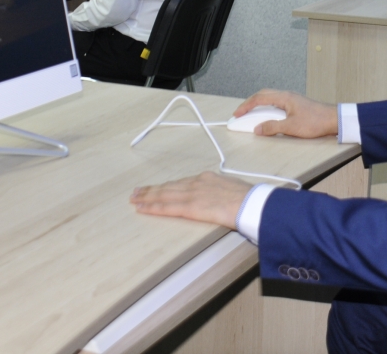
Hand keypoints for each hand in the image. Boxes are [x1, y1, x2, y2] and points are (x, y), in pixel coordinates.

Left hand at [131, 171, 250, 228]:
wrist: (251, 203)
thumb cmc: (248, 198)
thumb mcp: (232, 189)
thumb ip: (219, 192)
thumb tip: (218, 198)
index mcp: (206, 178)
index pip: (180, 183)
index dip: (166, 186)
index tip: (156, 187)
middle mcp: (196, 183)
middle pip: (168, 187)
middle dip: (151, 190)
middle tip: (136, 192)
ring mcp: (192, 194)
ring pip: (164, 195)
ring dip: (147, 197)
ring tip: (135, 199)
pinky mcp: (191, 207)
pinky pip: (167, 207)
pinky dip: (153, 207)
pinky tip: (142, 208)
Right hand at [233, 89, 337, 137]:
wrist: (334, 120)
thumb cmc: (315, 122)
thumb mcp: (291, 127)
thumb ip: (273, 127)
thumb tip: (258, 129)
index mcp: (284, 97)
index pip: (259, 98)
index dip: (245, 106)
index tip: (237, 114)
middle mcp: (286, 95)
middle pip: (263, 95)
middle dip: (249, 104)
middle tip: (240, 114)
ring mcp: (291, 99)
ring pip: (270, 99)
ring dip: (259, 106)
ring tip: (251, 116)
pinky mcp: (296, 105)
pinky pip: (277, 104)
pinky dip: (267, 109)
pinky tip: (267, 117)